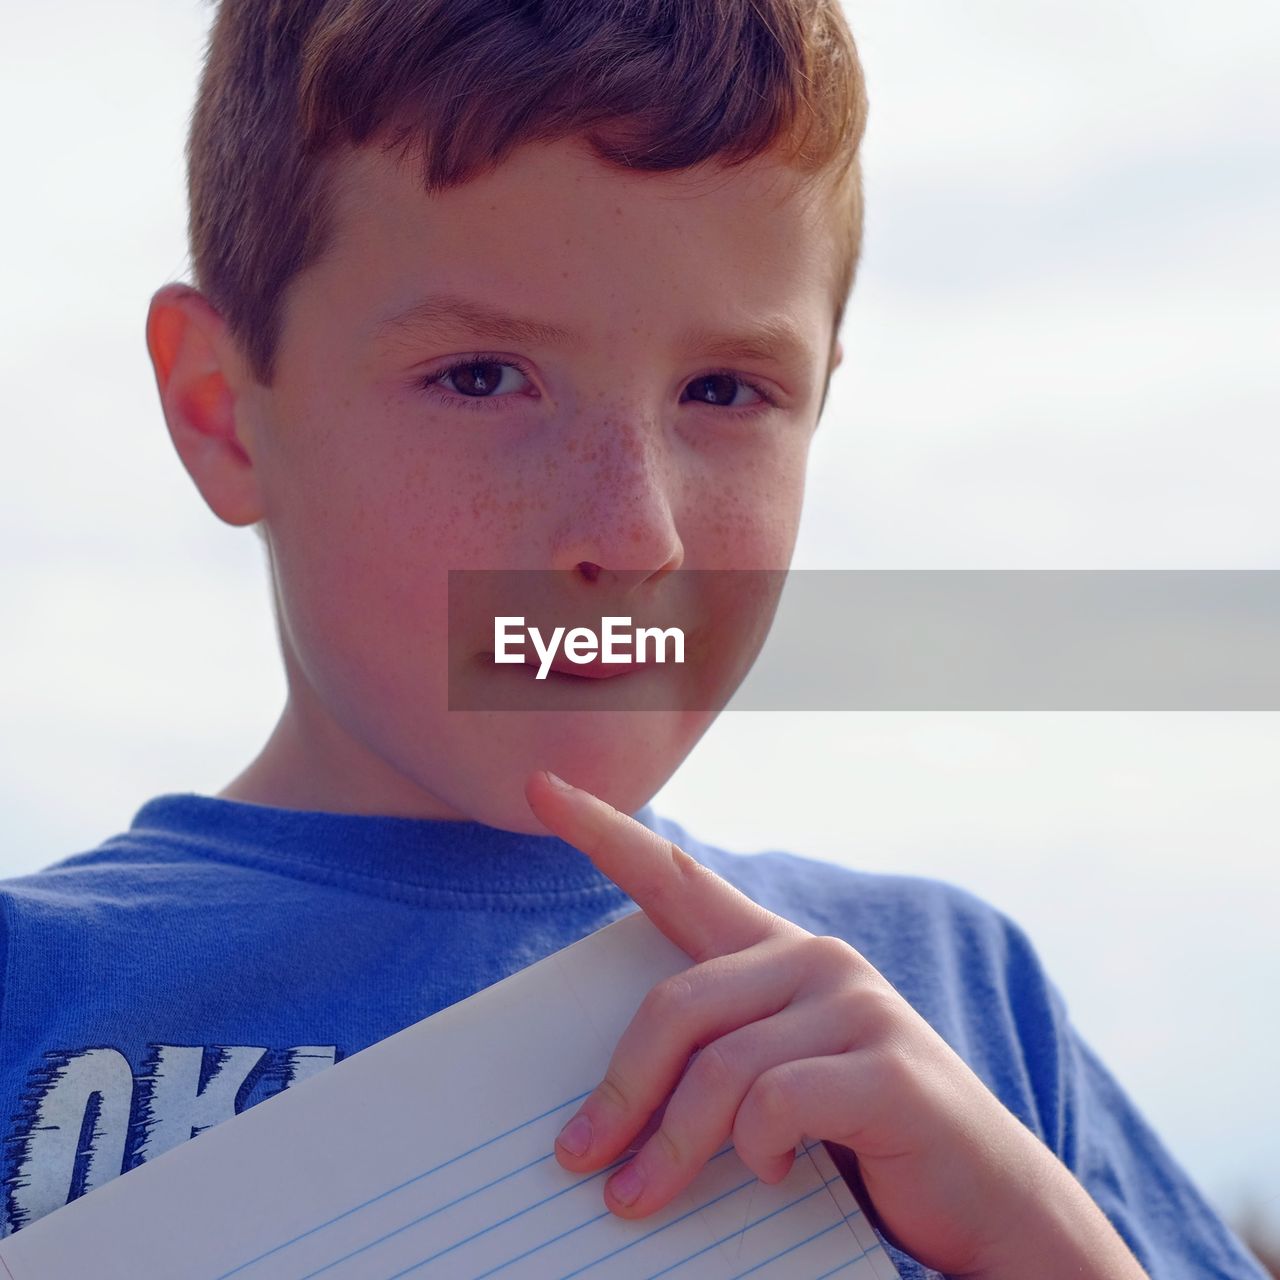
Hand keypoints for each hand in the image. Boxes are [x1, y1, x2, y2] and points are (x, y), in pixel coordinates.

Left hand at [524, 770, 1148, 1279]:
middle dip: (619, 1092)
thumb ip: (711, 1063)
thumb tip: (600, 1120)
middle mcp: (816, 959)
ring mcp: (857, 1004)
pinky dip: (756, 1153)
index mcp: (778, 954)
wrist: (988, 1202)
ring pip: (721, 1067)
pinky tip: (771, 1175)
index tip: (542, 789)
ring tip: (639, 1198)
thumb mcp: (773, 1085)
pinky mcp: (887, 1065)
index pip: (677, 880)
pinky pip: (777, 1104)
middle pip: (677, 1006)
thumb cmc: (860, 1141)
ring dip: (672, 1146)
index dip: (606, 831)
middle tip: (578, 1160)